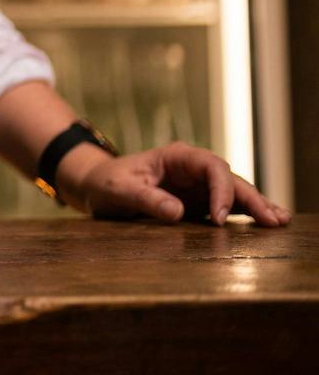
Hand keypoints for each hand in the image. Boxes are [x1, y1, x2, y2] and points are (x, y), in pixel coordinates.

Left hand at [60, 141, 291, 225]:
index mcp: (176, 156)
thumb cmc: (106, 183)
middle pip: (229, 179)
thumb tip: (177, 212)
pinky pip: (227, 205)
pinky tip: (266, 222)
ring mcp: (198, 184)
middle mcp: (192, 168)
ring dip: (256, 206)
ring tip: (280, 221)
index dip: (220, 190)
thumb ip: (146, 198)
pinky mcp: (198, 201)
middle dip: (251, 199)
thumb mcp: (119, 189)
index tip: (219, 218)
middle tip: (272, 221)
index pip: (210, 167)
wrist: (97, 186)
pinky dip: (246, 214)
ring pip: (234, 192)